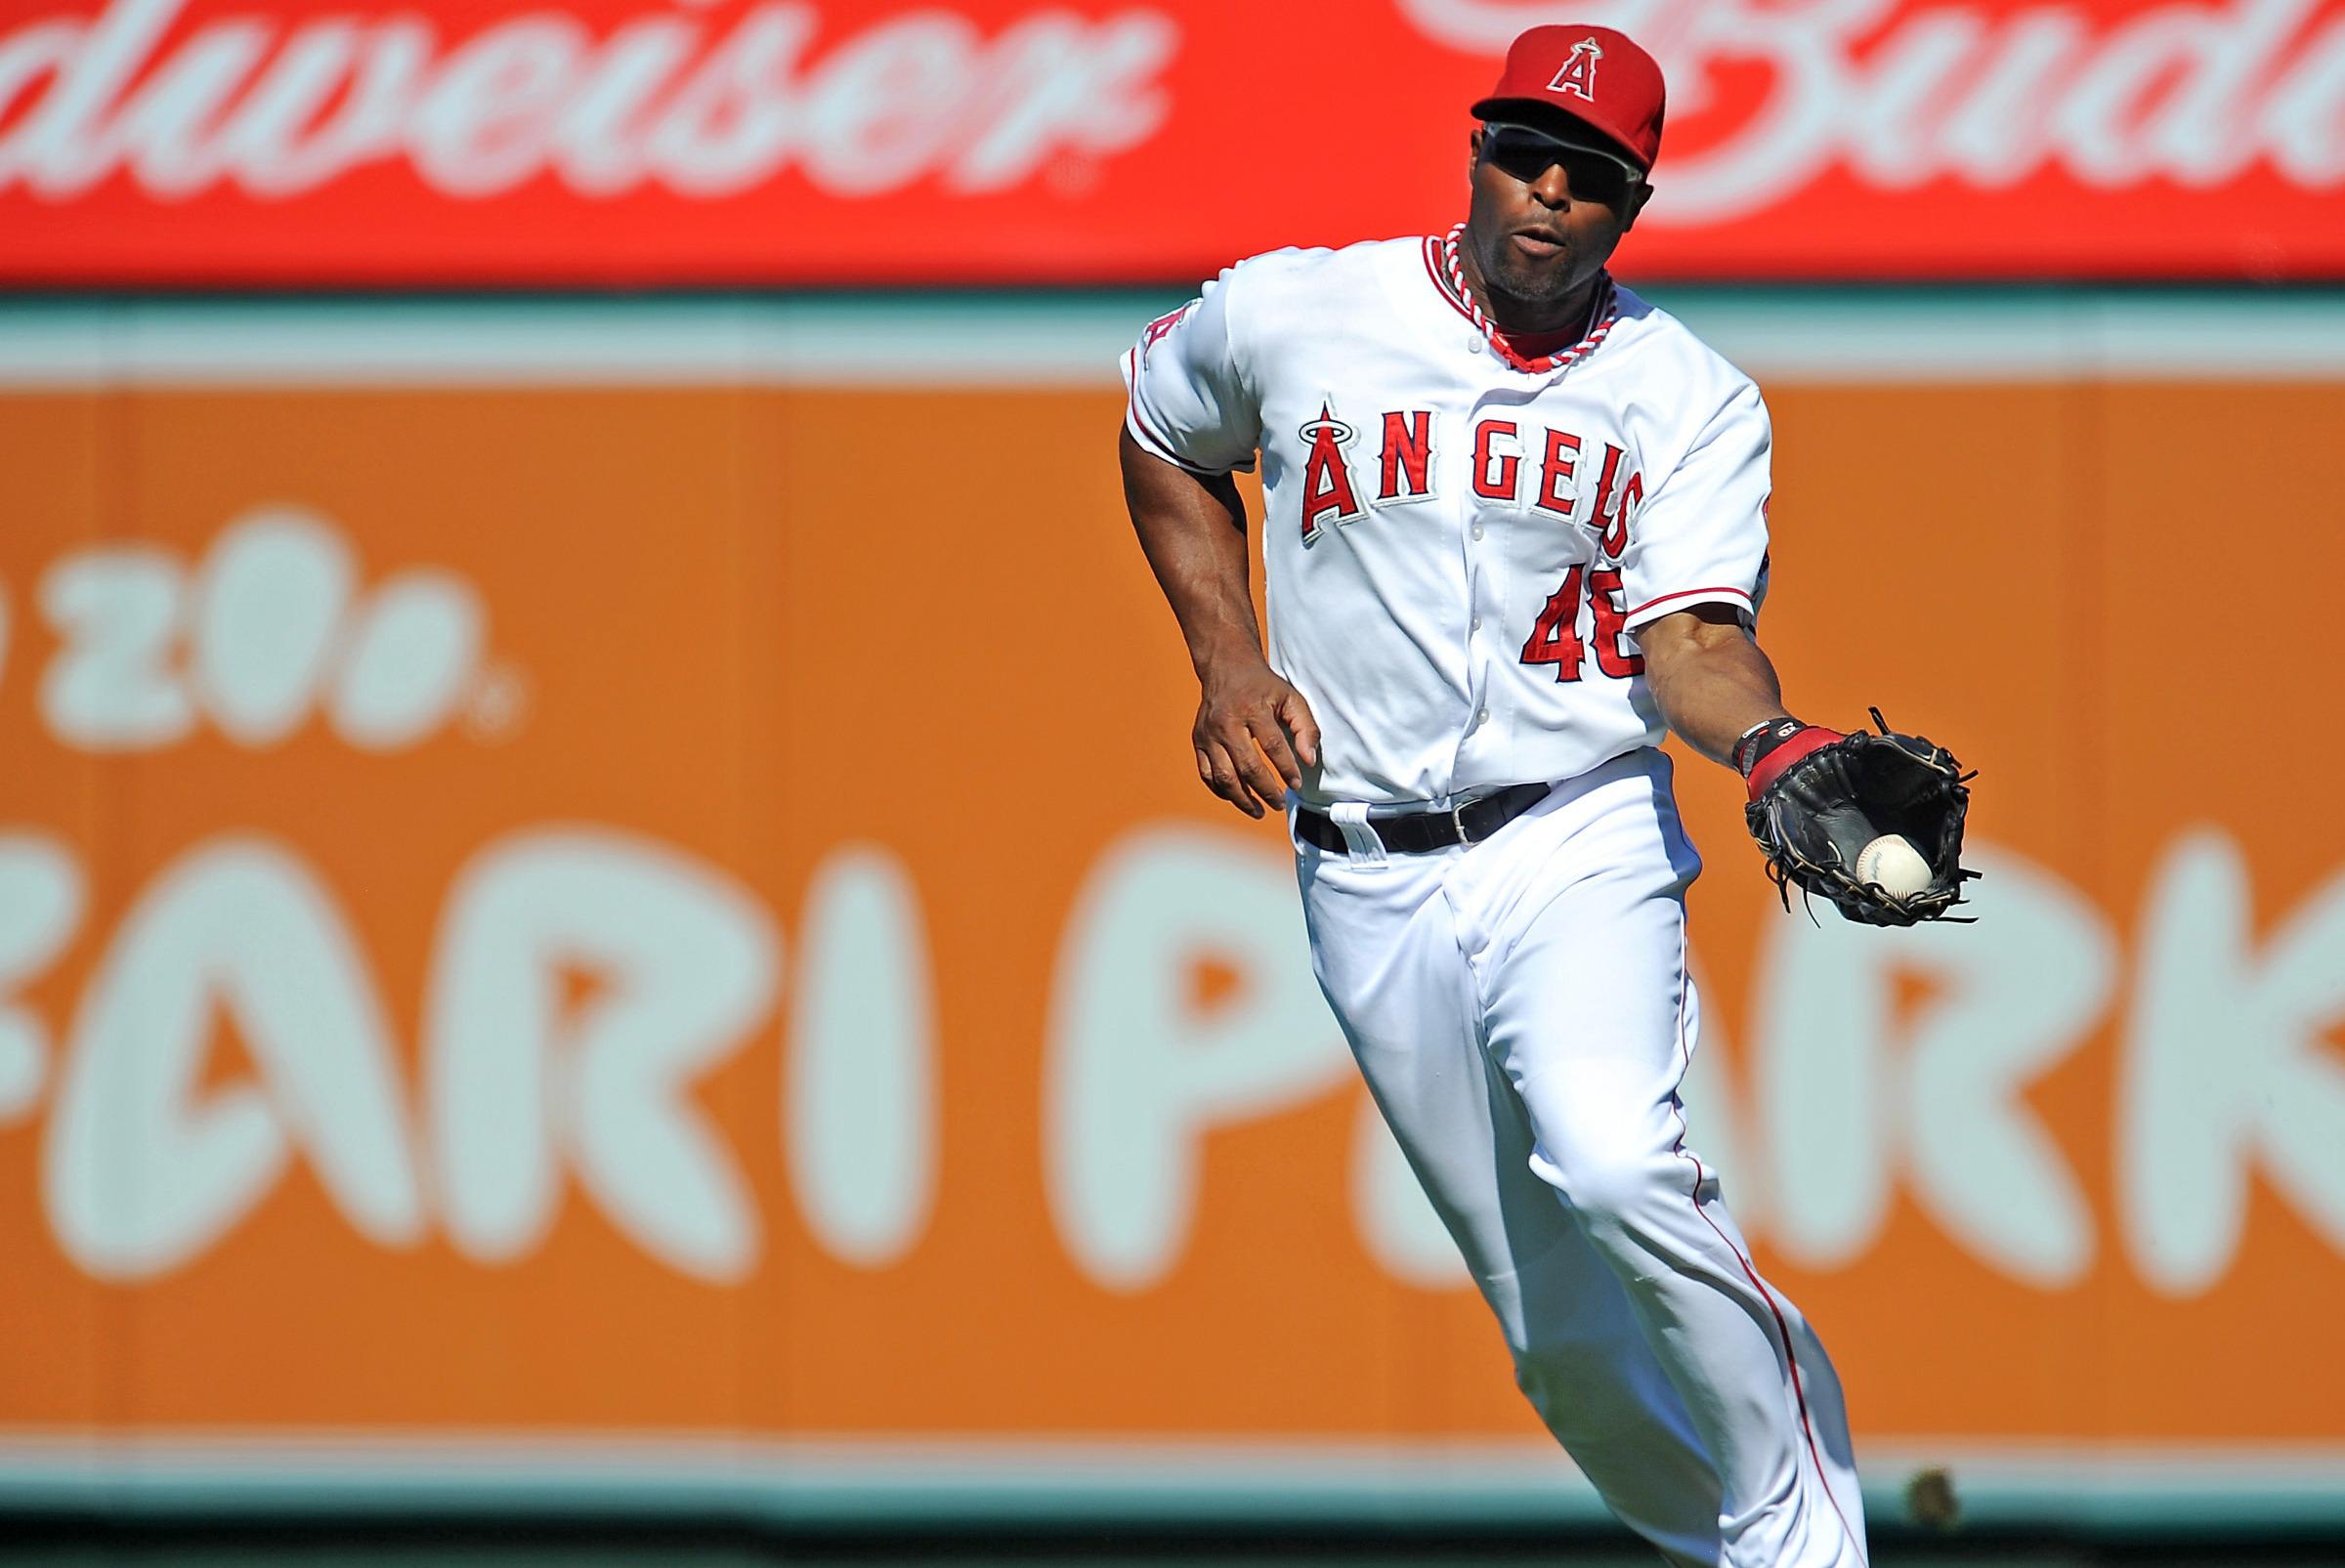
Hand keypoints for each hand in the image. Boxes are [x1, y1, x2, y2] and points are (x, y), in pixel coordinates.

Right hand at [1191, 658, 1320, 818]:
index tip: (1297, 784)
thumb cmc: (1263, 686)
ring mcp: (1208, 734)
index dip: (1287, 769)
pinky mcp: (1198, 740)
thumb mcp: (1291, 698)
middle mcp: (1226, 723)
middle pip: (1247, 767)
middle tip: (1279, 803)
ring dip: (1242, 799)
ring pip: (1223, 777)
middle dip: (1266, 791)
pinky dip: (1222, 791)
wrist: (1226, 667)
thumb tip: (1309, 761)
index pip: (1273, 747)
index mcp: (1252, 709)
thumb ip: (1306, 728)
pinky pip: (1207, 774)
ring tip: (1260, 811)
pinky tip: (1239, 797)